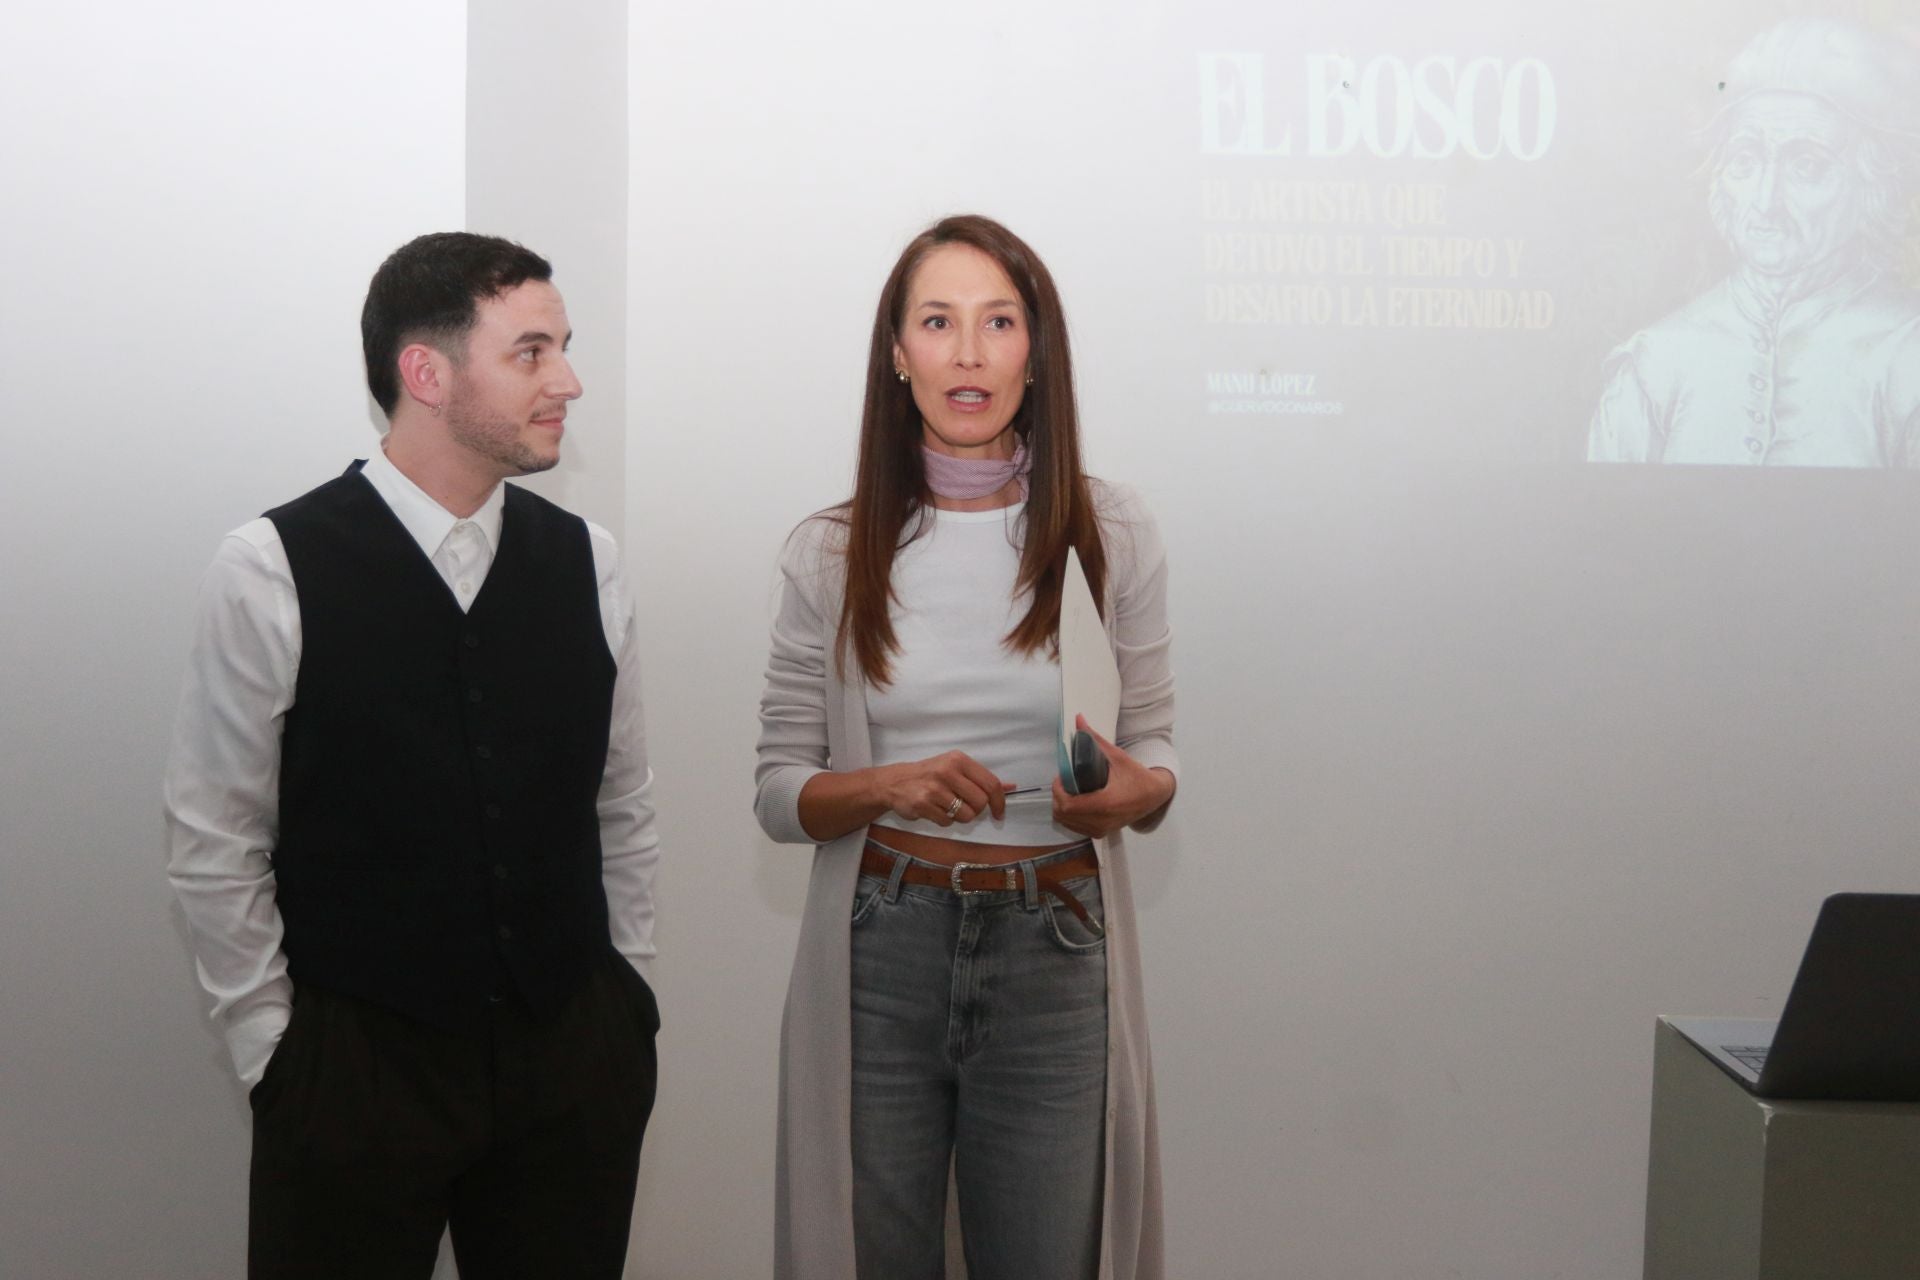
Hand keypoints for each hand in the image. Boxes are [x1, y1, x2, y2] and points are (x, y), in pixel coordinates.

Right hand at [876, 751, 1011, 826]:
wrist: (894, 782)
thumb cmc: (930, 774)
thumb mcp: (955, 767)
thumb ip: (981, 778)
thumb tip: (1010, 786)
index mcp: (958, 760)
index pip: (990, 784)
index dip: (999, 802)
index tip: (999, 813)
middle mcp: (947, 772)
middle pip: (980, 803)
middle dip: (976, 810)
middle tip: (965, 806)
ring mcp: (934, 789)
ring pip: (966, 815)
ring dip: (960, 816)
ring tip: (947, 806)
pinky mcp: (923, 805)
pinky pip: (948, 822)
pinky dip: (945, 820)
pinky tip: (935, 809)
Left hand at [1051, 715, 1175, 839]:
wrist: (1154, 796)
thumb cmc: (1137, 776)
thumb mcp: (1117, 756)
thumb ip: (1095, 739)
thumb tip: (1078, 719)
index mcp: (1106, 804)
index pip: (1068, 805)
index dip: (1058, 790)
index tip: (1062, 776)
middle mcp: (1102, 821)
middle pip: (1063, 814)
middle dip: (1058, 796)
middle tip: (1064, 781)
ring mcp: (1101, 829)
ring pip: (1066, 823)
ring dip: (1062, 806)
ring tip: (1069, 790)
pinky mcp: (1101, 833)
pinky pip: (1075, 828)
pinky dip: (1069, 816)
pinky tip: (1075, 802)